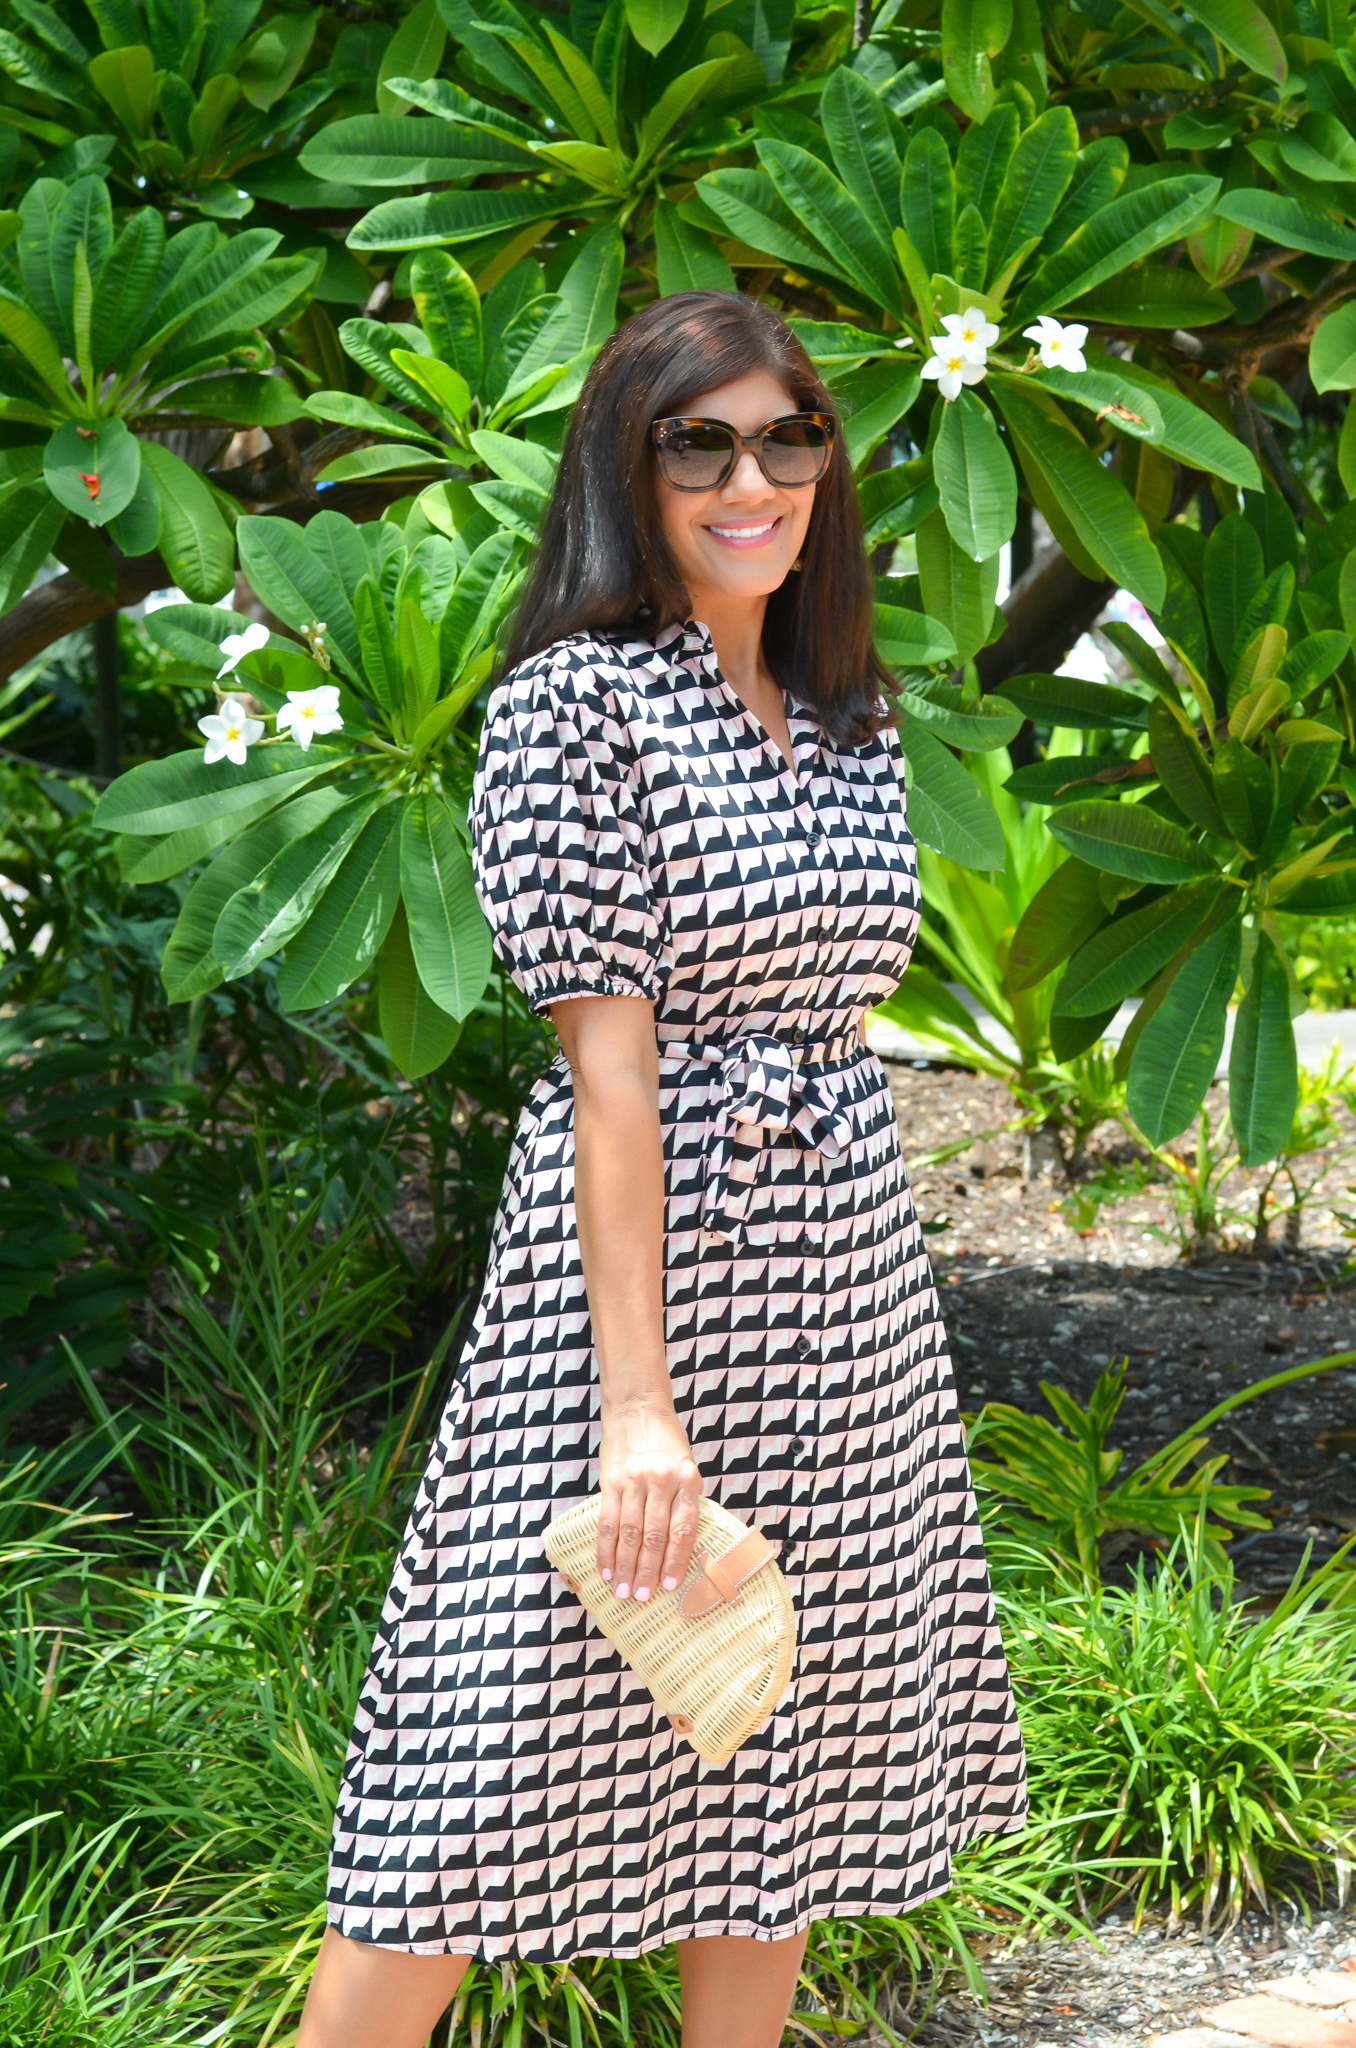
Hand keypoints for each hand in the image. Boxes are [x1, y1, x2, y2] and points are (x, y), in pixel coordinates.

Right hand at [597, 1403, 701, 1601]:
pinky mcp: (611, 1480)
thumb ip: (683, 1502)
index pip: (683, 1529)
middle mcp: (661, 1480)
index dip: (675, 1561)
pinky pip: (607, 1521)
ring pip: (629, 1533)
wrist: (638, 1408)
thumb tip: (678, 1550)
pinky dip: (605, 1549)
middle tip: (641, 1597)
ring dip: (624, 1566)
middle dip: (647, 1571)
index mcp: (688, 1479)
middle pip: (654, 1536)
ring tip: (622, 1590)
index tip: (669, 1586)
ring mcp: (634, 1480)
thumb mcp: (686, 1467)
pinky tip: (604, 1568)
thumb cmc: (667, 1443)